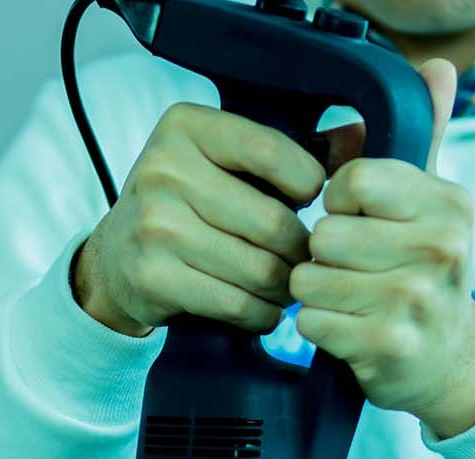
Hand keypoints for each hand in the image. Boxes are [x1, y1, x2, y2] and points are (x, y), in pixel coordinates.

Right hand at [72, 103, 325, 337]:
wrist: (115, 259)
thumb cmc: (184, 206)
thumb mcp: (218, 161)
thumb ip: (282, 152)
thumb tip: (359, 137)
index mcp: (186, 128)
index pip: (271, 151)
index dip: (307, 184)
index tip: (307, 202)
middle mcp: (165, 170)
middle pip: (272, 222)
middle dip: (299, 251)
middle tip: (302, 261)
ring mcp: (157, 226)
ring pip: (259, 269)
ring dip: (284, 289)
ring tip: (285, 288)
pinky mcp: (156, 276)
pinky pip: (236, 304)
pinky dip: (261, 314)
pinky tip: (262, 309)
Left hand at [290, 61, 474, 438]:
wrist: (451, 362)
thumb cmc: (427, 276)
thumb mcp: (432, 208)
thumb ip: (425, 138)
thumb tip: (439, 69)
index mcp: (449, 206)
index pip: (354, 180)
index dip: (339, 203)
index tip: (358, 222)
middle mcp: (440, 251)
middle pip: (325, 233)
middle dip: (324, 255)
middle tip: (353, 271)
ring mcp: (414, 302)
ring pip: (311, 279)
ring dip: (316, 293)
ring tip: (348, 300)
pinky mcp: (386, 346)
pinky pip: (311, 322)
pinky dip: (317, 328)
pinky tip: (346, 331)